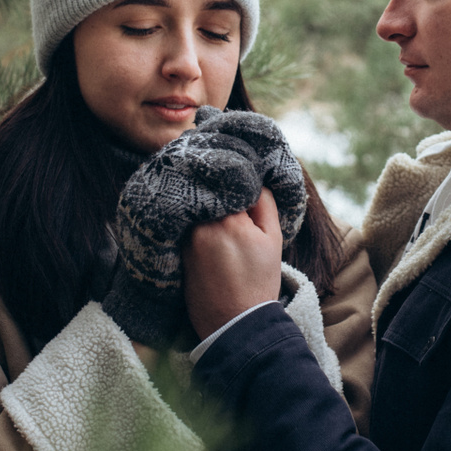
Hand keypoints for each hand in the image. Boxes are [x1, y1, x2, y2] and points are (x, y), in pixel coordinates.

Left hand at [105, 128, 261, 349]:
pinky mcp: (178, 251)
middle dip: (204, 164)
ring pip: (193, 202)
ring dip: (195, 185)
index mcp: (227, 220)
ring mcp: (186, 239)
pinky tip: (191, 192)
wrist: (235, 326)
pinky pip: (184, 220)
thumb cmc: (258, 283)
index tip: (212, 124)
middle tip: (197, 126)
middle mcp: (201, 225)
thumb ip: (263, 203)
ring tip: (193, 153)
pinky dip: (187, 208)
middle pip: (204, 186)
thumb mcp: (271, 240)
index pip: (225, 177)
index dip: (224, 155)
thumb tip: (253, 176)